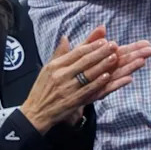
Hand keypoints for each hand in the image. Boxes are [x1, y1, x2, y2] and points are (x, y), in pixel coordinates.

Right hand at [21, 27, 148, 133]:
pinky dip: (98, 83)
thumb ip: (59, 53)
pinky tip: (107, 77)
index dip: (91, 46)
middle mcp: (60, 75)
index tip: (104, 40)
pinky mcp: (72, 101)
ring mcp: (66, 88)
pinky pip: (87, 90)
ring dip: (102, 65)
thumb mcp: (47, 68)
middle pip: (84, 62)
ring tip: (114, 57)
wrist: (36, 112)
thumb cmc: (43, 89)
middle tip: (113, 45)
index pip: (76, 53)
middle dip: (100, 52)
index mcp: (55, 66)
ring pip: (87, 75)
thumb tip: (65, 37)